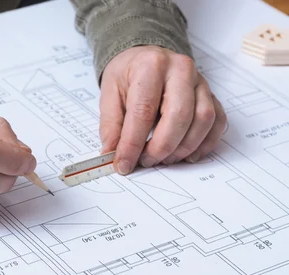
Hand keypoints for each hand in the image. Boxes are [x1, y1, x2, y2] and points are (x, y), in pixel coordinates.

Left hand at [99, 46, 226, 174]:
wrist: (146, 58)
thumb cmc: (128, 76)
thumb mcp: (109, 95)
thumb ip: (111, 126)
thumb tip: (112, 155)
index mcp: (150, 66)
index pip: (144, 111)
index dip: (133, 143)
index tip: (124, 164)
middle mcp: (181, 70)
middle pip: (179, 115)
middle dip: (162, 147)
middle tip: (146, 161)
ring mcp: (200, 82)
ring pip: (203, 120)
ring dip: (184, 148)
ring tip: (164, 159)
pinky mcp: (211, 94)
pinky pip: (217, 122)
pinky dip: (204, 144)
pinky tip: (187, 156)